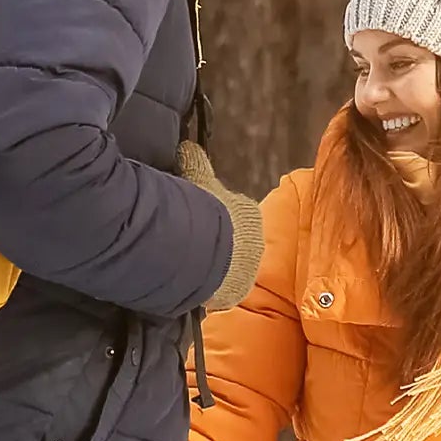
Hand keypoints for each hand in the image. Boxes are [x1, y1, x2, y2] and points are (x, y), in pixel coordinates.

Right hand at [178, 142, 264, 313]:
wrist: (201, 253)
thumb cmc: (202, 212)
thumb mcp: (197, 181)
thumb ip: (195, 163)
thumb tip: (188, 146)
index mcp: (251, 215)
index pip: (235, 217)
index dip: (215, 220)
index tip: (198, 224)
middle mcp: (255, 243)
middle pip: (232, 245)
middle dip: (214, 247)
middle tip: (188, 248)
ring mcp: (245, 270)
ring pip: (225, 269)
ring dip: (208, 269)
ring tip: (184, 268)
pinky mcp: (232, 294)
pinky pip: (217, 290)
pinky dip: (203, 287)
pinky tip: (187, 284)